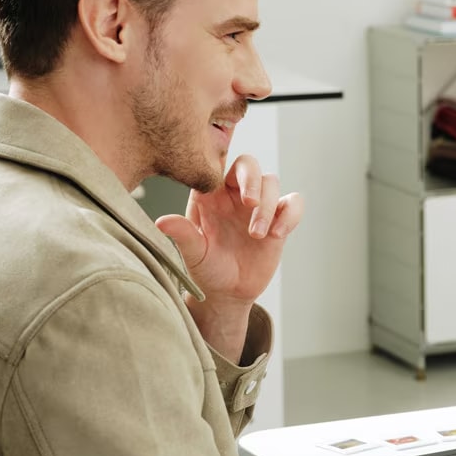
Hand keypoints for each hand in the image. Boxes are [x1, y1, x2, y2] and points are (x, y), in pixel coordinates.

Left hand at [156, 155, 302, 360]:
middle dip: (252, 180)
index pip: (217, 164)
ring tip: (256, 236)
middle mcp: (235, 195)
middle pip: (249, 166)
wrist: (229, 292)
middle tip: (249, 204)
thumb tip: (161, 221)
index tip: (224, 183)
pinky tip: (277, 234)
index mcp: (210, 195)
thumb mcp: (192, 254)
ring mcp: (259, 206)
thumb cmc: (206, 270)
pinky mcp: (279, 219)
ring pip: (271, 184)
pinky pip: (293, 204)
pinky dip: (291, 215)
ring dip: (267, 208)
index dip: (224, 163)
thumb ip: (182, 235)